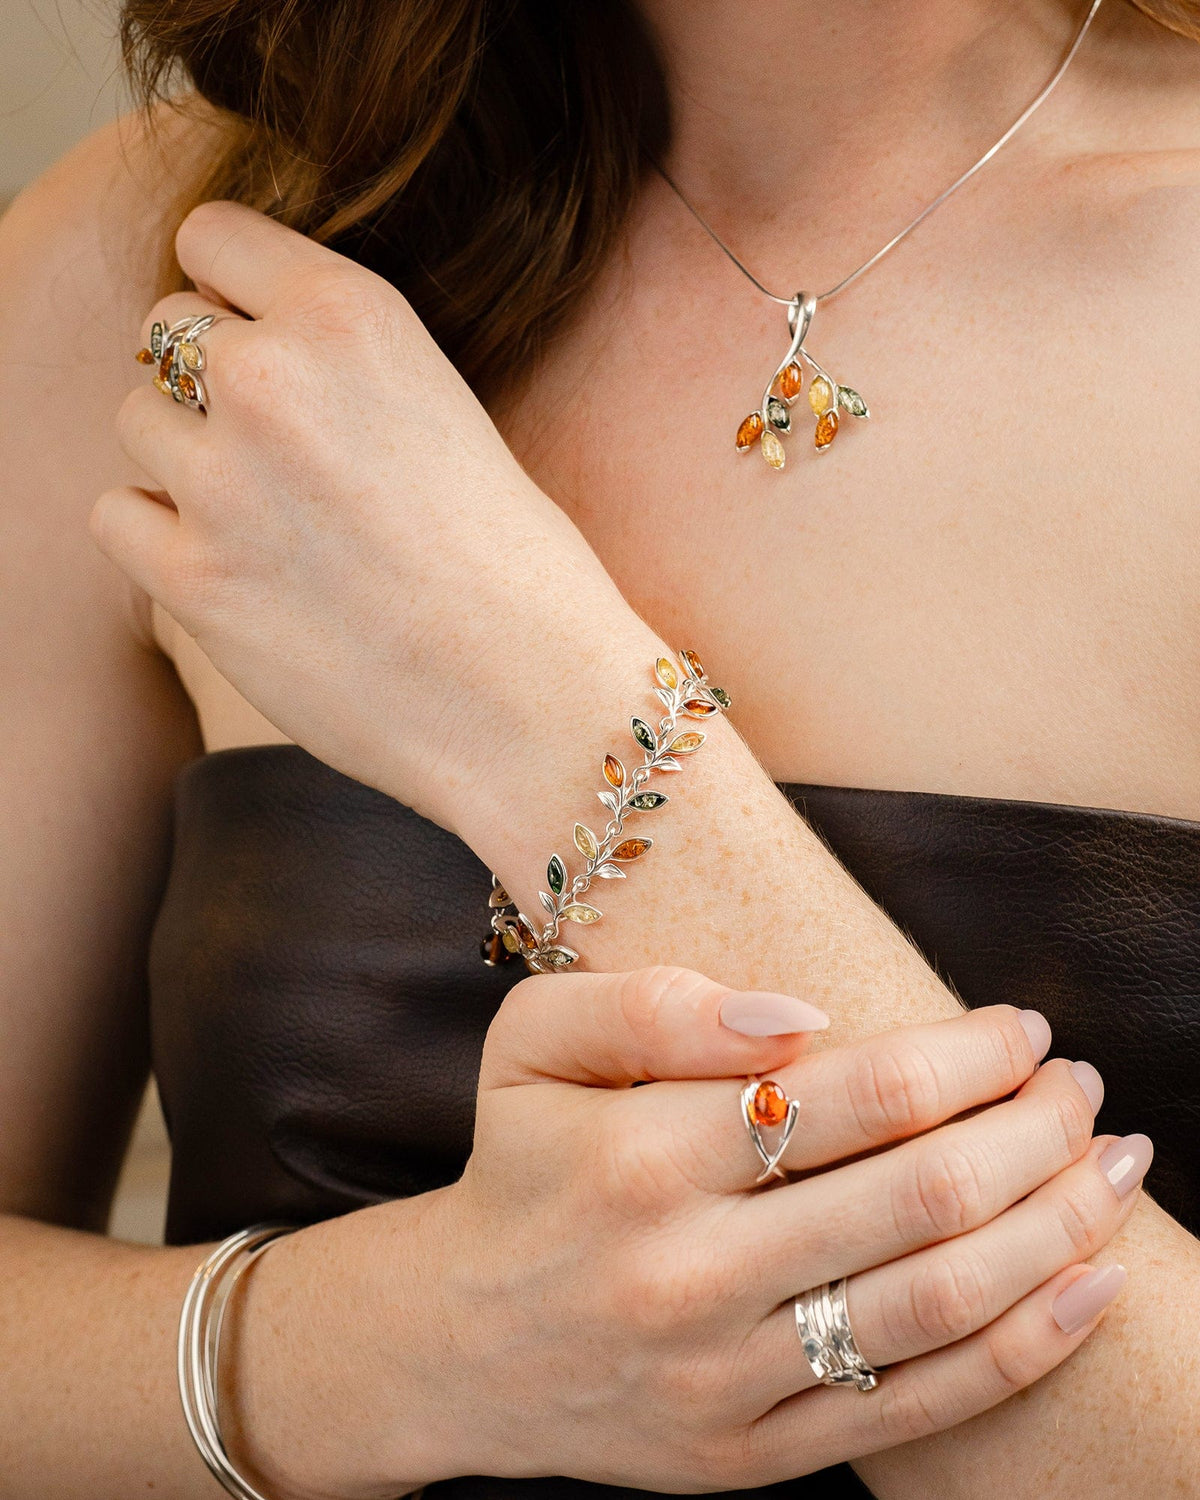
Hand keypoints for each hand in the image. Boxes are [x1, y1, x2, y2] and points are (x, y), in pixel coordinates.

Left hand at [92, 200, 637, 830]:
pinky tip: (238, 569)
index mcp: (348, 315)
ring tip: (271, 523)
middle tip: (275, 453)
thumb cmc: (515, 568)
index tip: (254, 339)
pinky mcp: (191, 578)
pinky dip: (162, 539)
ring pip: (137, 423)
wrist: (531, 699)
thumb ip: (333, 365)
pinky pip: (118, 516)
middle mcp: (270, 378)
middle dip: (206, 382)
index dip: (229, 291)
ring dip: (186, 463)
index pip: (210, 236)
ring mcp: (220, 480)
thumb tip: (234, 352)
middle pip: (163, 332)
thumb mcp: (440, 407)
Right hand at [244, 969, 1138, 1496]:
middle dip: (1034, 1129)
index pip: (855, 1093)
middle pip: (922, 1195)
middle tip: (1083, 1086)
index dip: (966, 1055)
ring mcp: (728, 1378)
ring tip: (1114, 1166)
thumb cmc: (517, 1166)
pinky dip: (1028, 1344)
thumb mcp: (533, 1042)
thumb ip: (655, 1002)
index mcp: (642, 1155)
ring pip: (941, 1302)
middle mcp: (692, 1273)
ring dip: (1056, 1226)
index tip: (1021, 1026)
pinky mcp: (751, 1455)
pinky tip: (1092, 1284)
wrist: (455, 1342)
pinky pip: (919, 1407)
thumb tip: (804, 1015)